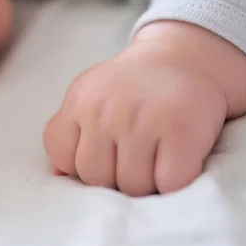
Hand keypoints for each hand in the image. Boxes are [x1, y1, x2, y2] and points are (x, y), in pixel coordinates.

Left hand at [43, 21, 245, 196]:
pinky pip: (168, 186)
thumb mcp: (90, 95)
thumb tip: (59, 175)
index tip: (101, 156)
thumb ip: (70, 131)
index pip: (62, 157)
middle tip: (131, 159)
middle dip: (113, 178)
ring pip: (132, 187)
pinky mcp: (181, 134)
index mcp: (80, 101)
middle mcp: (107, 111)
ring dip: (146, 183)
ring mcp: (144, 122)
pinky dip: (173, 185)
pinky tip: (176, 162)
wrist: (185, 58)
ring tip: (155, 159)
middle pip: (95, 178)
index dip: (79, 166)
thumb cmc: (134, 87)